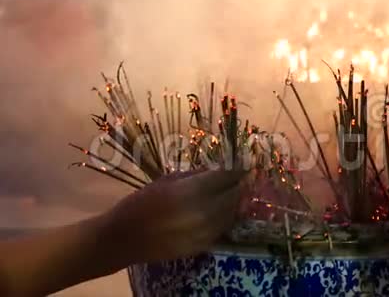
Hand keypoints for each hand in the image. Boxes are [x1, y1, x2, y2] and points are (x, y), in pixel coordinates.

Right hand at [101, 170, 245, 263]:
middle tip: (239, 176)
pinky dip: (225, 217)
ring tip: (231, 191)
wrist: (123, 238)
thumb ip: (195, 174)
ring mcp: (205, 232)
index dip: (238, 168)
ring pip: (232, 212)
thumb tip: (218, 168)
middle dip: (238, 184)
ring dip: (234, 200)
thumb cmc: (141, 202)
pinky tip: (220, 210)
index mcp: (192, 191)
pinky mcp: (202, 246)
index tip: (244, 163)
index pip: (227, 176)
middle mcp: (203, 212)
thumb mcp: (167, 180)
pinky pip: (222, 228)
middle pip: (234, 194)